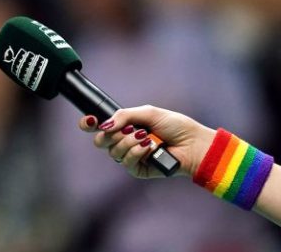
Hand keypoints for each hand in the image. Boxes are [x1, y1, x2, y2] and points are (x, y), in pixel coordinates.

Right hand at [79, 105, 215, 178]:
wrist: (193, 144)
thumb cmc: (175, 126)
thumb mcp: (147, 112)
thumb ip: (123, 115)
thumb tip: (104, 124)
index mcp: (124, 126)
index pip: (98, 127)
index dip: (88, 124)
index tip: (90, 121)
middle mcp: (124, 142)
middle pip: (100, 141)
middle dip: (112, 134)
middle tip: (129, 129)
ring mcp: (130, 156)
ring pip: (113, 151)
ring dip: (129, 142)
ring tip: (147, 137)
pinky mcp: (138, 170)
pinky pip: (126, 162)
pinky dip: (136, 152)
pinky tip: (149, 147)